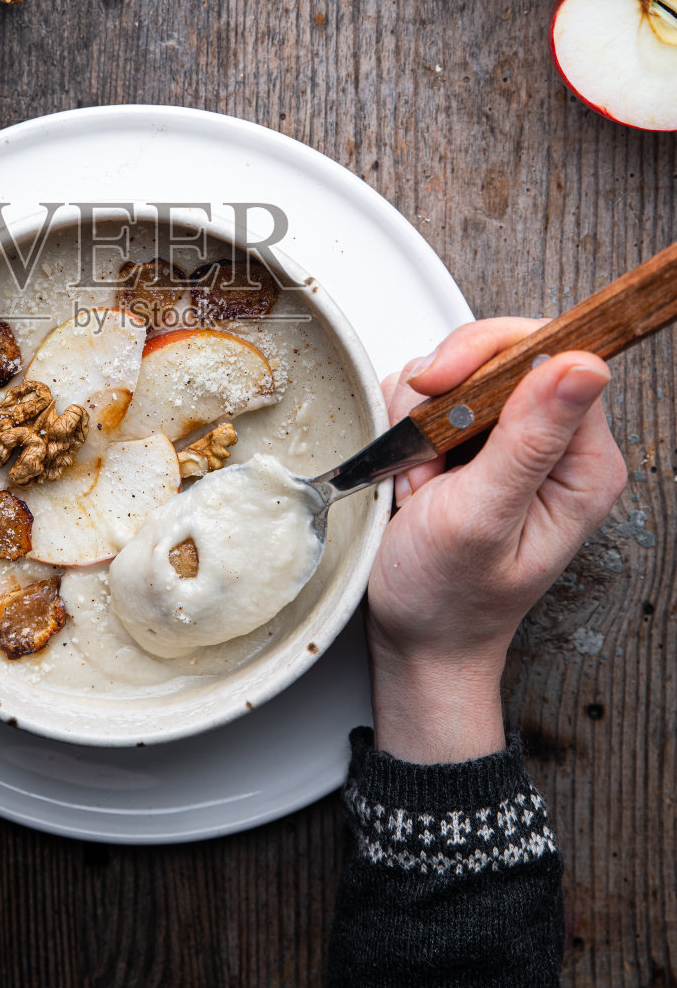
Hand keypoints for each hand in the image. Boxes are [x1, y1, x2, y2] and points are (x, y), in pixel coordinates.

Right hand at [368, 319, 626, 762]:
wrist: (417, 635)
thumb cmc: (451, 596)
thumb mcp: (483, 519)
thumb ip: (528, 440)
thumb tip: (582, 366)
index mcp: (583, 460)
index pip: (550, 353)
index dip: (488, 355)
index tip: (440, 387)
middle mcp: (555, 441)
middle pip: (499, 351)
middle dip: (442, 395)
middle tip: (426, 454)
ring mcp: (511, 436)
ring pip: (455, 369)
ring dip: (417, 418)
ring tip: (421, 479)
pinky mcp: (471, 438)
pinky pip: (429, 395)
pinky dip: (404, 427)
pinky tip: (411, 475)